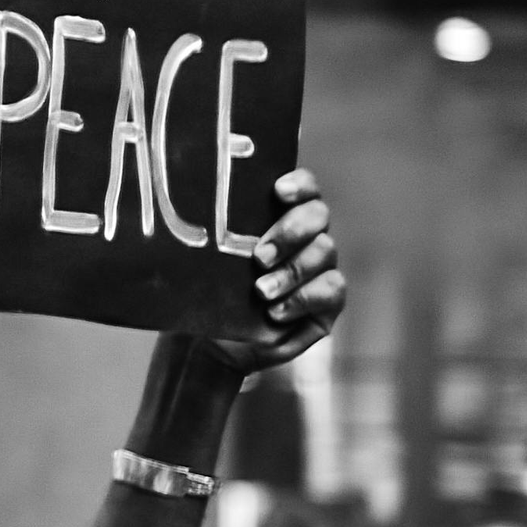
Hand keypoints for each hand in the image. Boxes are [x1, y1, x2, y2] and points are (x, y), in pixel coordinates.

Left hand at [190, 169, 344, 376]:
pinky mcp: (327, 302)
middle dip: (290, 232)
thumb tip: (195, 218)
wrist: (213, 342)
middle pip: (317, 215)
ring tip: (260, 292)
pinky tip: (275, 313)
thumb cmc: (210, 293)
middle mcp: (307, 237)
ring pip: (324, 251)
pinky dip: (302, 299)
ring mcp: (321, 268)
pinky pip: (331, 289)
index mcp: (280, 216)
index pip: (303, 187)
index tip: (278, 191)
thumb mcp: (207, 262)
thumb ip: (214, 236)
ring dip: (291, 271)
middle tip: (259, 256)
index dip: (298, 184)